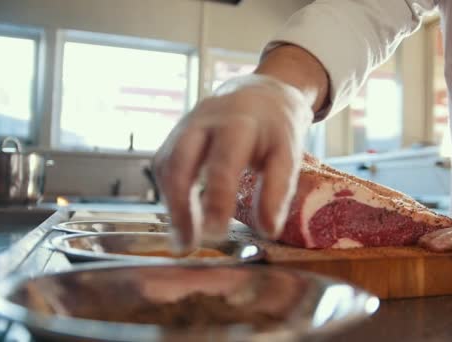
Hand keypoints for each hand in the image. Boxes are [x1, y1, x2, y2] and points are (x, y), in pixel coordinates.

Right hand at [153, 75, 313, 250]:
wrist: (259, 95)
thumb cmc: (274, 129)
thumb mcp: (287, 155)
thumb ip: (278, 191)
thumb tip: (268, 231)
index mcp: (238, 123)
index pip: (223, 162)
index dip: (217, 198)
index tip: (216, 233)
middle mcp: (204, 121)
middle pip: (179, 162)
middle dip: (180, 206)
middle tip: (188, 245)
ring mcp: (184, 126)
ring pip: (166, 166)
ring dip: (172, 206)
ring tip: (185, 240)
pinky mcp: (174, 136)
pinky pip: (164, 166)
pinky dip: (170, 195)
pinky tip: (182, 218)